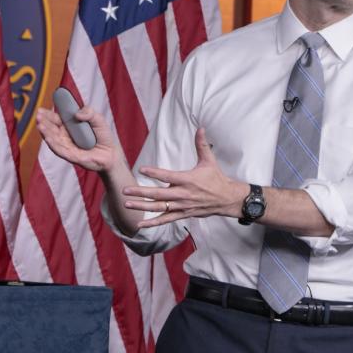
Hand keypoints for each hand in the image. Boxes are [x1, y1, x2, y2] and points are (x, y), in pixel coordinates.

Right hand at [36, 104, 122, 173]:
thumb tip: (77, 114)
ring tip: (40, 124)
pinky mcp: (70, 155)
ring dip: (45, 131)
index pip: (56, 119)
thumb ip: (89, 112)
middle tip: (38, 115)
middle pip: (51, 128)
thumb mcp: (98, 119)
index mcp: (69, 125)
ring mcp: (66, 146)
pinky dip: (52, 143)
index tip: (41, 109)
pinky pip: (59, 149)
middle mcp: (65, 135)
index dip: (48, 114)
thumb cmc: (103, 136)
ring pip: (53, 138)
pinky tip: (47, 137)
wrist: (111, 153)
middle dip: (44, 121)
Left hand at [124, 128, 239, 227]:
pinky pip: (166, 220)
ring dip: (142, 207)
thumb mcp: (209, 160)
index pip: (168, 176)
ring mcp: (182, 206)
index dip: (155, 173)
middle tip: (125, 190)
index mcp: (188, 180)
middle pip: (159, 194)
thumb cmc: (216, 178)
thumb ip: (202, 144)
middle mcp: (183, 194)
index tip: (141, 169)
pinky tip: (140, 225)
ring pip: (159, 208)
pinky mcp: (183, 214)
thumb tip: (200, 128)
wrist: (227, 199)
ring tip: (127, 204)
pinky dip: (153, 223)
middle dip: (141, 192)